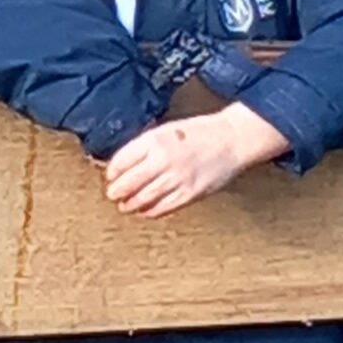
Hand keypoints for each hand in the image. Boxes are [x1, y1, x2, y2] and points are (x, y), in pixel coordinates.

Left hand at [103, 100, 289, 213]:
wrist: (232, 139)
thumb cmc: (200, 132)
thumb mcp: (167, 130)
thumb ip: (146, 146)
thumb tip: (124, 165)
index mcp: (156, 139)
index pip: (122, 160)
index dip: (113, 172)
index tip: (110, 176)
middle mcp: (164, 159)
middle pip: (130, 182)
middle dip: (117, 191)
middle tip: (113, 194)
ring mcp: (177, 178)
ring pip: (144, 198)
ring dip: (131, 204)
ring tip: (125, 206)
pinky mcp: (189, 194)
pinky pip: (163, 208)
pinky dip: (150, 212)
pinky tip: (145, 211)